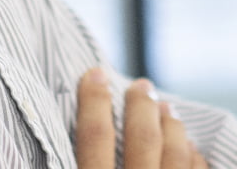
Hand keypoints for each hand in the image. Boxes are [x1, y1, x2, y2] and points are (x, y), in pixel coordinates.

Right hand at [75, 67, 205, 168]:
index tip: (96, 76)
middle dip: (142, 106)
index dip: (95, 102)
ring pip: (175, 156)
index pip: (95, 137)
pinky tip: (189, 148)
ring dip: (172, 127)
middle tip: (142, 86)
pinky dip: (193, 157)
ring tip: (166, 109)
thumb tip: (44, 162)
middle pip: (143, 139)